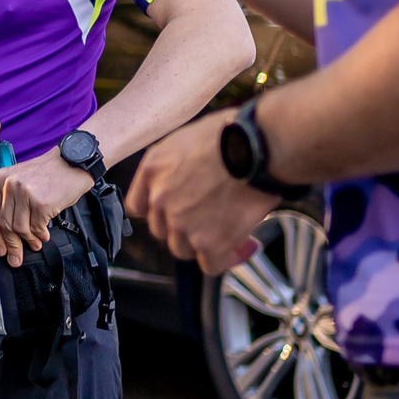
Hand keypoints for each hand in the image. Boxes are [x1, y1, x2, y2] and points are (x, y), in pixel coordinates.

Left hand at [0, 154, 93, 267]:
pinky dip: (40, 235)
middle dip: (10, 245)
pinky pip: (37, 227)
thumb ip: (9, 200)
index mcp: (0, 179)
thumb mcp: (20, 178)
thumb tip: (5, 232)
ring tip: (34, 244)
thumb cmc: (49, 173)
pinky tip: (44, 235)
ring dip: (28, 241)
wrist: (72, 162)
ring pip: (19, 228)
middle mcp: (9, 185)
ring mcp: (25, 193)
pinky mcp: (41, 202)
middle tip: (15, 258)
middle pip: (3, 224)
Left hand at [127, 110, 282, 275]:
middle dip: (185, 227)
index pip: (139, 206)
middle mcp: (160, 198)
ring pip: (183, 249)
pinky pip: (211, 265)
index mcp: (153, 169)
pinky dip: (227, 259)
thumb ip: (178, 167)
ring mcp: (181, 222)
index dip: (159, 212)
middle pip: (163, 229)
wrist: (259, 146)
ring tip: (233, 231)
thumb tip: (191, 182)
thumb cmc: (235, 134)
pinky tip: (246, 245)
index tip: (177, 212)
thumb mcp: (189, 139)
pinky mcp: (208, 242)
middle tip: (213, 219)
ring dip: (205, 244)